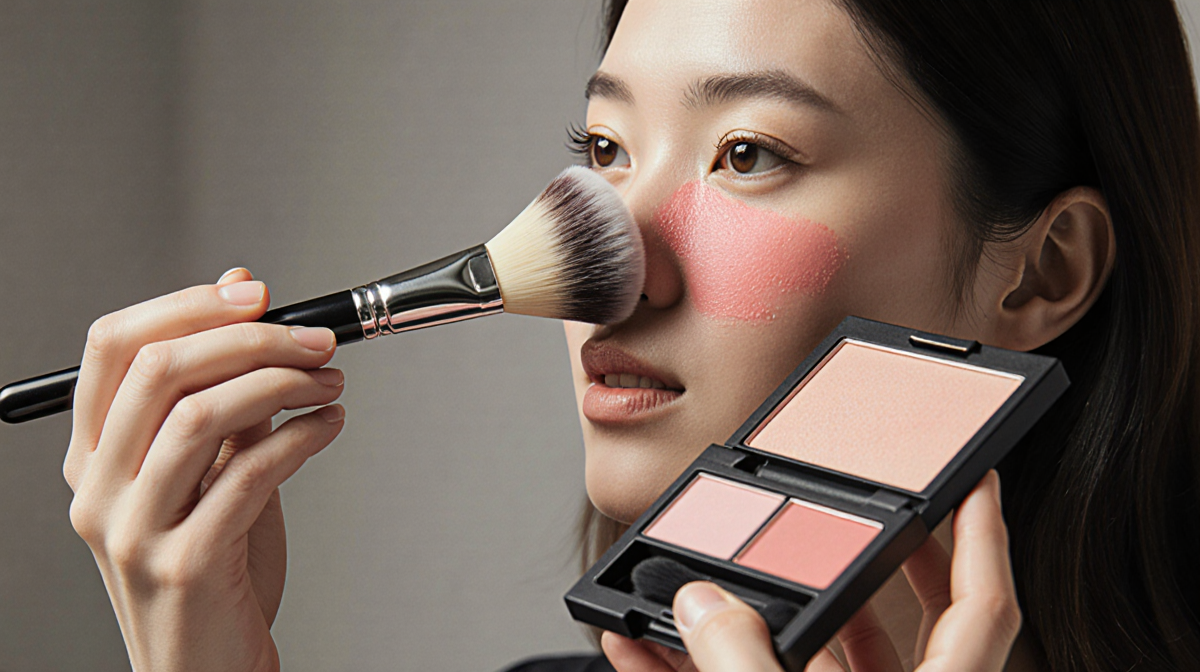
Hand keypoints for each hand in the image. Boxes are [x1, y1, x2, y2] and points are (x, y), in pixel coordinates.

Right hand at [62, 268, 346, 671]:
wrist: (209, 666)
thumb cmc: (213, 566)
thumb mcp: (208, 470)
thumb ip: (217, 390)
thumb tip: (240, 290)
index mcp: (93, 455)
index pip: (114, 345)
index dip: (189, 305)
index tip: (255, 292)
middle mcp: (100, 489)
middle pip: (161, 369)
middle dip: (252, 338)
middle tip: (316, 339)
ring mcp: (135, 529)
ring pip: (202, 415)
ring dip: (285, 382)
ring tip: (330, 382)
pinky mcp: (188, 563)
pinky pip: (251, 472)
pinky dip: (303, 435)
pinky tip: (329, 426)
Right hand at [602, 471, 1020, 671]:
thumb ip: (740, 666)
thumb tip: (703, 605)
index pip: (984, 607)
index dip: (985, 535)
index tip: (977, 477)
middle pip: (907, 622)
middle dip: (873, 558)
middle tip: (852, 506)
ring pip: (819, 663)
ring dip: (762, 619)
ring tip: (719, 576)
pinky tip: (644, 654)